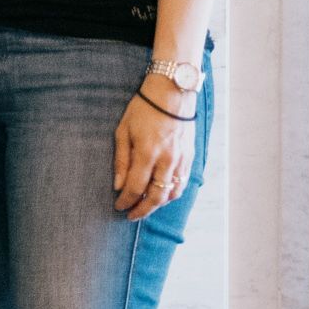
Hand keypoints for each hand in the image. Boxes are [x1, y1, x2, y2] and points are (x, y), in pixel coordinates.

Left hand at [114, 80, 196, 219]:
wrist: (172, 93)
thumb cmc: (143, 110)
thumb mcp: (123, 131)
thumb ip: (121, 160)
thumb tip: (118, 186)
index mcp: (147, 153)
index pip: (136, 188)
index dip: (126, 201)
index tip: (118, 207)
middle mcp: (167, 160)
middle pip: (156, 197)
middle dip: (142, 210)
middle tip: (131, 215)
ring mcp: (181, 160)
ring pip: (172, 193)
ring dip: (158, 204)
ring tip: (145, 206)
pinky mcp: (190, 157)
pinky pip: (182, 183)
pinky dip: (171, 193)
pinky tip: (161, 194)